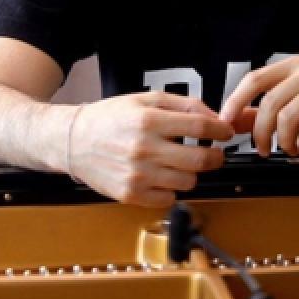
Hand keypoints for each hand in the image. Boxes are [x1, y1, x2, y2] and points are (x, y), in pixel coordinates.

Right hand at [67, 92, 234, 206]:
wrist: (73, 141)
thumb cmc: (109, 118)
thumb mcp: (145, 100)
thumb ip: (182, 105)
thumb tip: (213, 118)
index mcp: (148, 121)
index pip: (200, 128)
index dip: (220, 131)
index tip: (225, 133)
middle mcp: (144, 149)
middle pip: (200, 160)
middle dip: (215, 157)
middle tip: (214, 153)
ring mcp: (137, 175)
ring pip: (188, 182)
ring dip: (192, 173)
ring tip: (181, 164)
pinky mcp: (131, 195)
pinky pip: (169, 199)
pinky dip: (172, 189)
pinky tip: (162, 176)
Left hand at [218, 56, 298, 157]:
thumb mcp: (291, 112)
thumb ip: (260, 115)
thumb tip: (229, 122)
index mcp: (293, 67)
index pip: (255, 79)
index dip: (236, 101)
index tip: (225, 122)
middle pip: (270, 102)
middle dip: (261, 132)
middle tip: (263, 149)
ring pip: (287, 117)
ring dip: (284, 142)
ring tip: (292, 149)